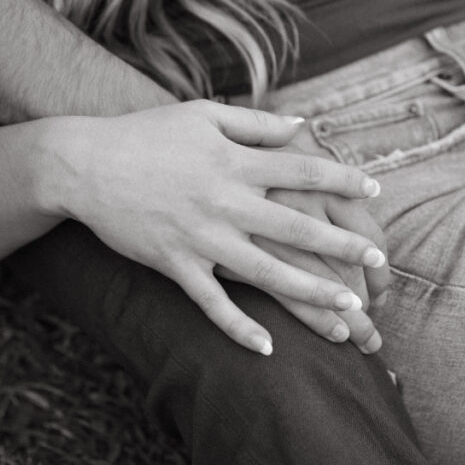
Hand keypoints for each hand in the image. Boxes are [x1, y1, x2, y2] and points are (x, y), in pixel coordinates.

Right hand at [49, 100, 384, 353]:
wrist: (84, 164)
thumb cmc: (146, 134)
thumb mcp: (202, 115)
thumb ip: (256, 123)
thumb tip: (304, 125)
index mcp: (235, 161)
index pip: (303, 170)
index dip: (343, 179)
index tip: (376, 191)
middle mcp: (225, 200)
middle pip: (297, 226)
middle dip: (343, 246)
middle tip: (380, 263)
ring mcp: (201, 237)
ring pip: (266, 272)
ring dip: (311, 293)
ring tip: (348, 310)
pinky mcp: (176, 264)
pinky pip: (212, 304)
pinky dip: (239, 328)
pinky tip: (269, 348)